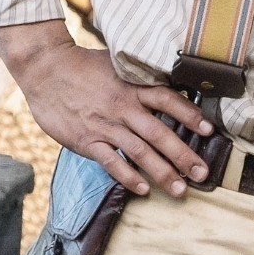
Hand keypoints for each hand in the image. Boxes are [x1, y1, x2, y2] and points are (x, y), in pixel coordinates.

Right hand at [0, 21, 213, 195]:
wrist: (44, 69)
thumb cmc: (82, 66)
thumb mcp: (115, 64)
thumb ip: (138, 78)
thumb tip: (166, 84)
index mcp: (132, 86)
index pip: (168, 100)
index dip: (190, 115)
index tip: (209, 131)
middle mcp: (123, 107)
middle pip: (160, 133)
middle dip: (184, 155)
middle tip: (203, 173)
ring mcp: (105, 125)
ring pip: (140, 152)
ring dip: (162, 172)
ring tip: (180, 190)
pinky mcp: (87, 140)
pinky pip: (111, 162)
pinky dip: (127, 176)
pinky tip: (142, 190)